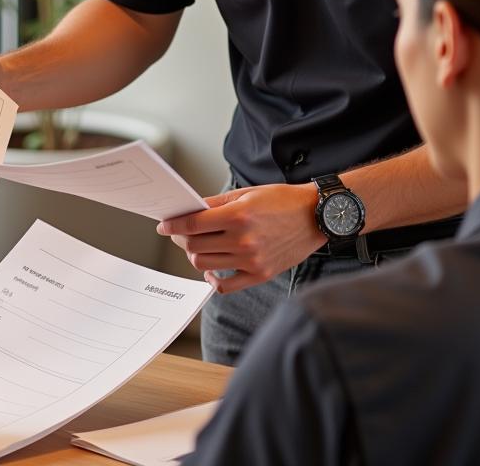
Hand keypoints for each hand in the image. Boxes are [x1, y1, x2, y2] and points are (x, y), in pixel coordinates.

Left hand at [157, 183, 321, 293]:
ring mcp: (252, 261)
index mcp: (238, 216)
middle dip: (180, 239)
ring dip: (193, 256)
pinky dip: (212, 280)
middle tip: (177, 233)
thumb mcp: (246, 193)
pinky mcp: (260, 275)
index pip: (193, 224)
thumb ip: (216, 204)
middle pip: (194, 246)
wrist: (316, 216)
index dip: (173, 225)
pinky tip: (210, 270)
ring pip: (204, 265)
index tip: (164, 225)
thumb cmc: (282, 201)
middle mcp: (243, 241)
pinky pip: (225, 286)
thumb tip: (190, 210)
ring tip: (195, 247)